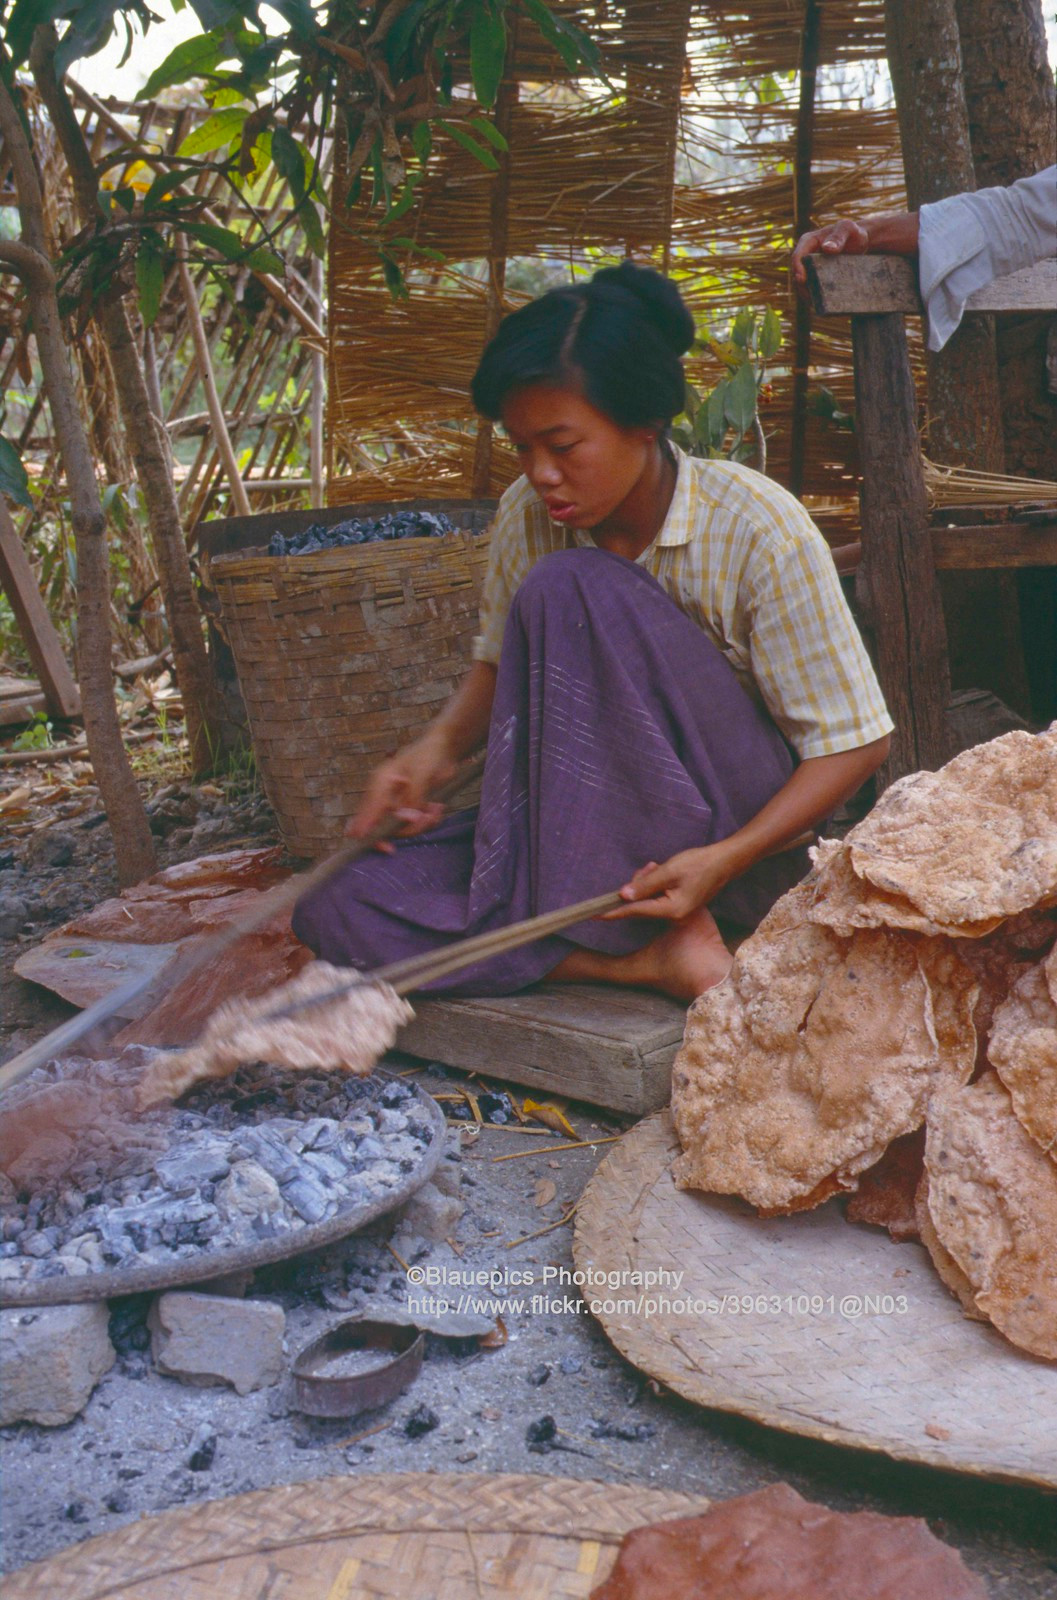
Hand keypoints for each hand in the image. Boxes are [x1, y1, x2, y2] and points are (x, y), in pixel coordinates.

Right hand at [347, 732, 457, 842]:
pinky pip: (415, 824)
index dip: (368, 833)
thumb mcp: (421, 774)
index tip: (385, 847)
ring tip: (436, 810)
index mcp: (380, 783)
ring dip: (422, 823)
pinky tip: (437, 808)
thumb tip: (407, 818)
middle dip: (407, 828)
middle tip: (425, 819)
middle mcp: (385, 796)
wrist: (444, 748)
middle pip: (384, 826)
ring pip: (403, 827)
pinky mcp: (411, 807)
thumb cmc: (428, 754)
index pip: (367, 813)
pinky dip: (428, 820)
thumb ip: (413, 797)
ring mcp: (397, 803)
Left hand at [600, 844, 734, 921]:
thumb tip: (623, 895)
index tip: (594, 915)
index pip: (635, 911)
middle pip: (642, 905)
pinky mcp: (681, 906)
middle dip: (638, 886)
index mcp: (671, 910)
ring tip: (657, 867)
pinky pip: (660, 897)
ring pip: (650, 899)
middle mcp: (675, 916)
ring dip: (648, 883)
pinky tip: (661, 872)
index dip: (614, 911)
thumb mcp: (669, 871)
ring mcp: (679, 913)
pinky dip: (656, 885)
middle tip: (647, 868)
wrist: (725, 862)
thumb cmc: (699, 864)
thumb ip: (645, 885)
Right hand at [791, 218, 870, 299]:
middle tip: (811, 298)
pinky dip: (815, 297)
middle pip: (797, 273)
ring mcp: (810, 268)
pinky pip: (812, 288)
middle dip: (802, 287)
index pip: (797, 256)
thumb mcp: (848, 229)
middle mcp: (806, 255)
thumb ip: (839, 237)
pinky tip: (823, 304)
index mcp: (809, 241)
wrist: (860, 242)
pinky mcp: (816, 277)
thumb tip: (827, 249)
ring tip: (818, 303)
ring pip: (803, 284)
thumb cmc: (853, 233)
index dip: (797, 268)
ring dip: (808, 294)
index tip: (801, 280)